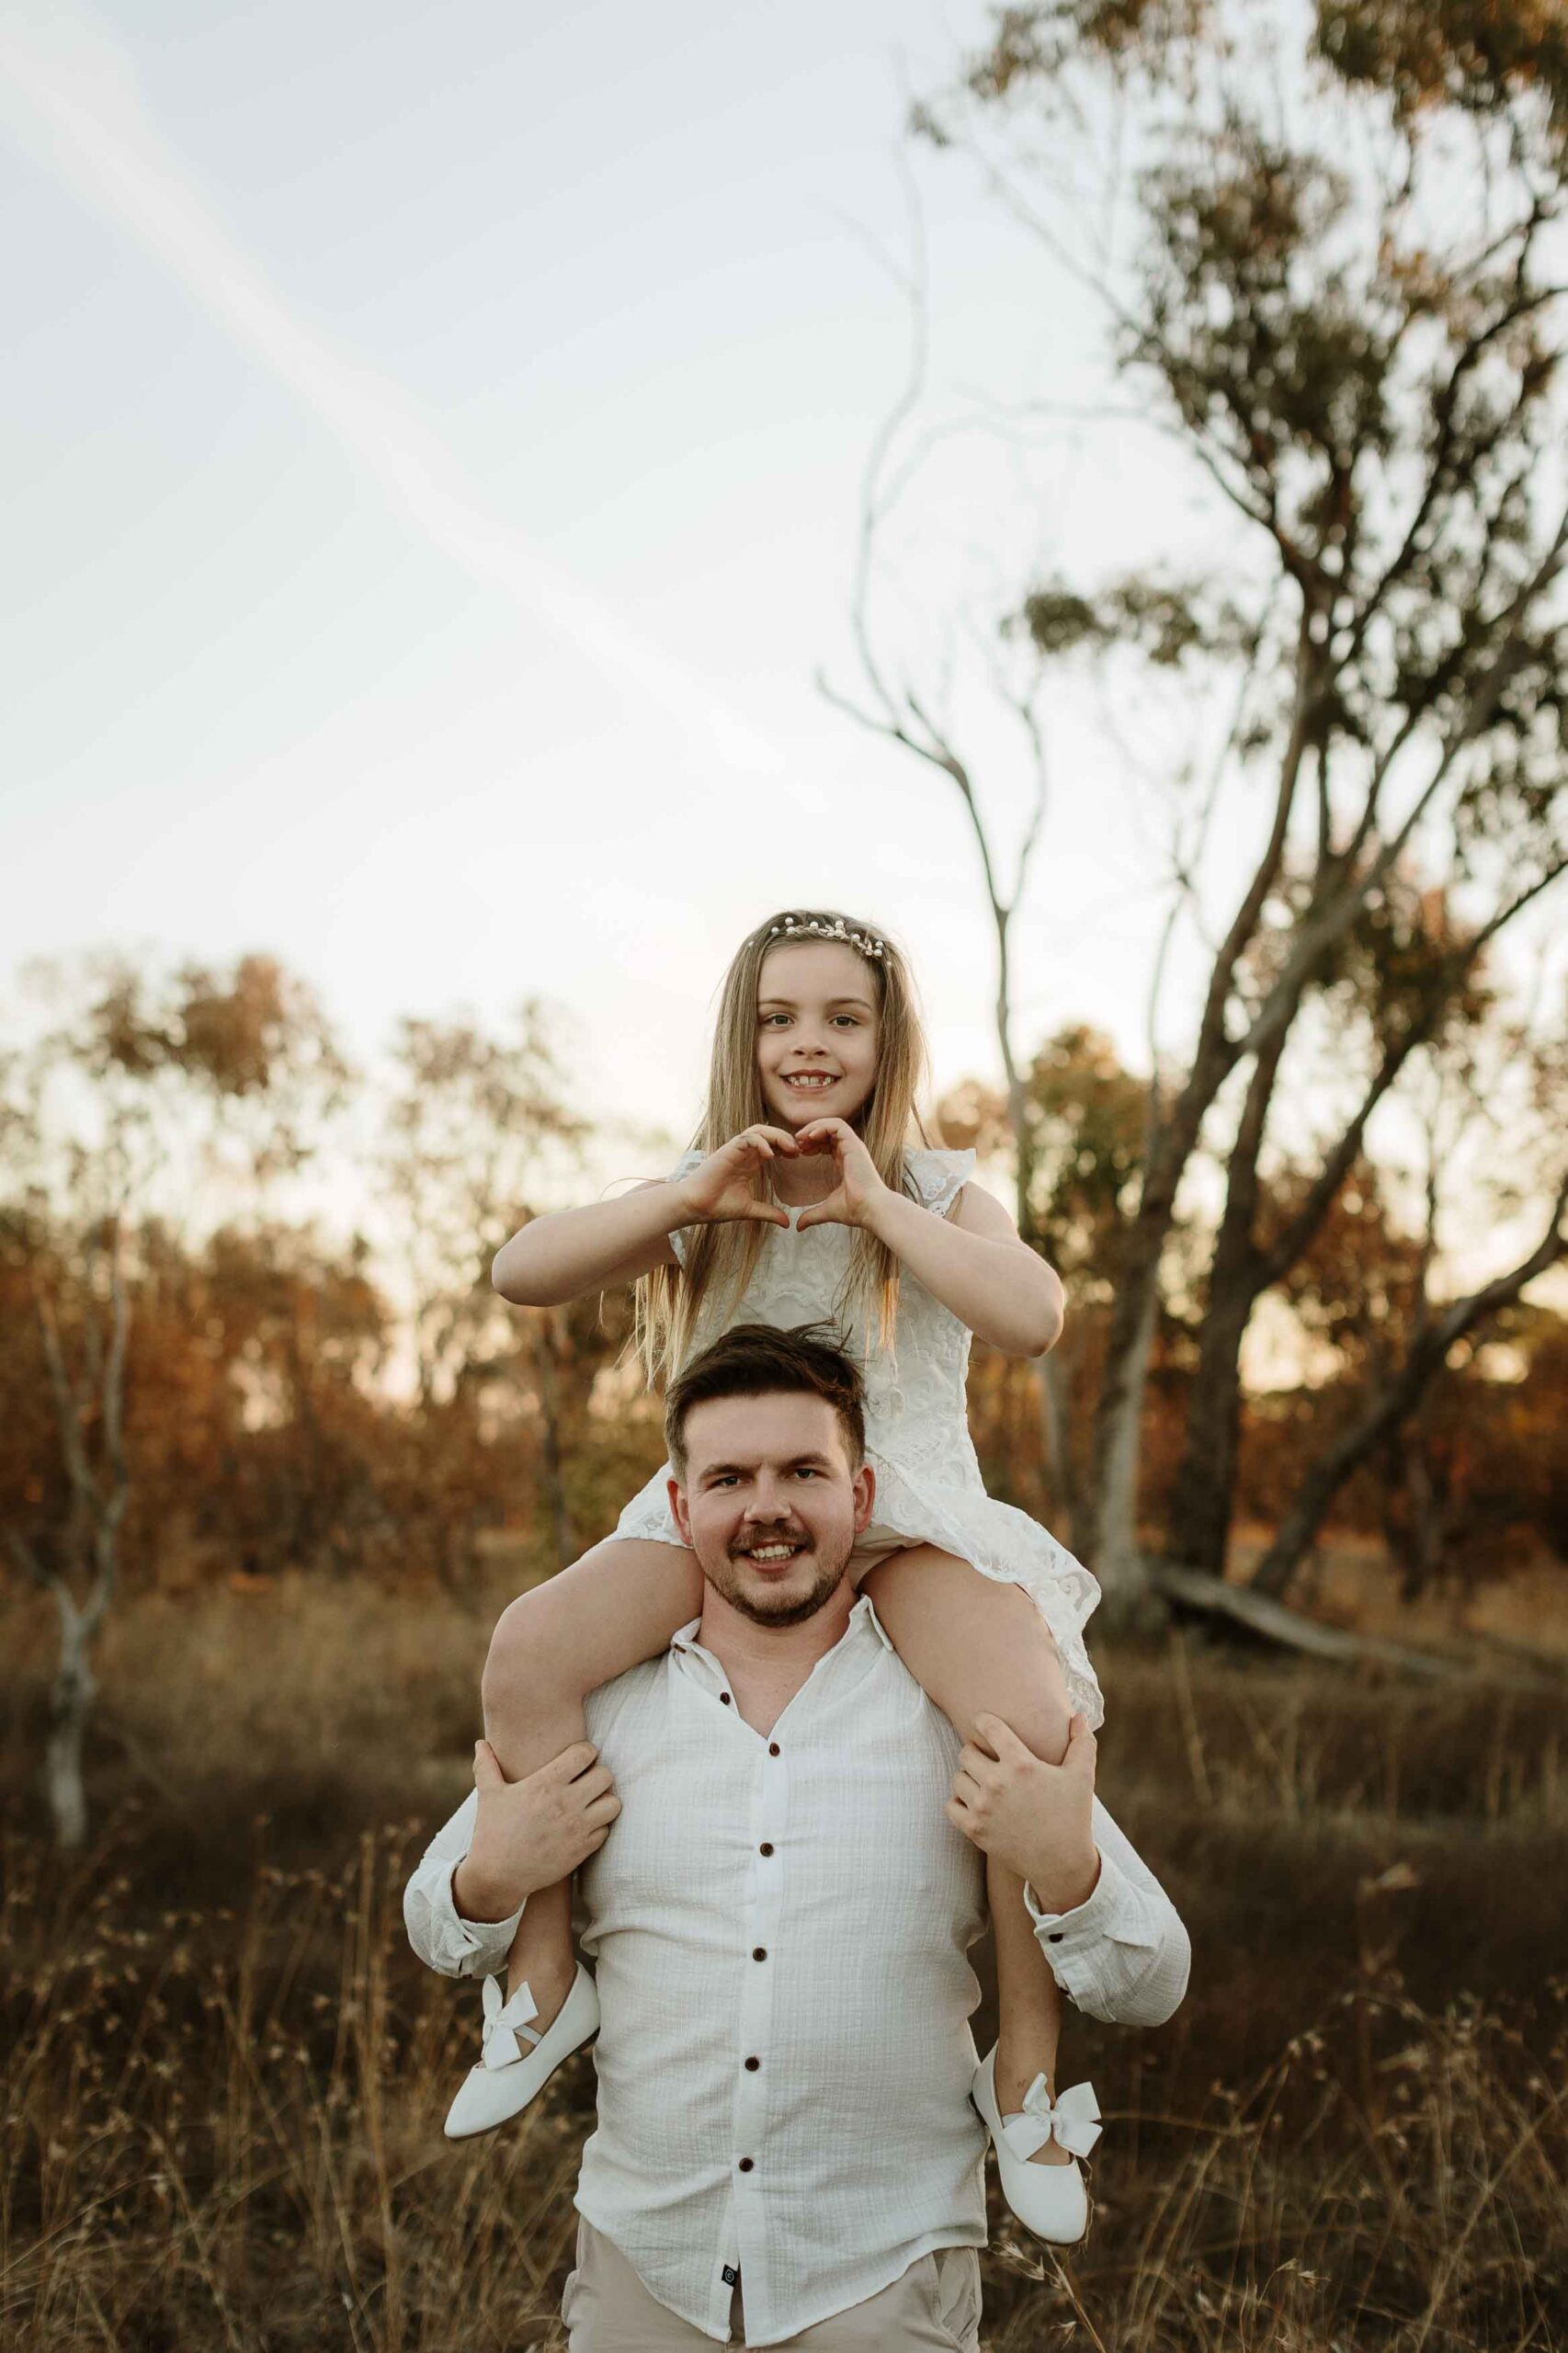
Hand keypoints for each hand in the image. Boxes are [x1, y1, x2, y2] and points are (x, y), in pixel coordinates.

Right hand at [453, 1738, 621, 1922]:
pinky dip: (599, 1826)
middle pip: (606, 1776)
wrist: (497, 1876)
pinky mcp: (582, 1850)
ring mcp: (577, 1828)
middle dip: (597, 1775)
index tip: (577, 1758)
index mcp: (546, 1784)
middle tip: (586, 1780)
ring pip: (613, 1804)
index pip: (585, 1753)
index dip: (585, 1751)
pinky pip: (606, 1830)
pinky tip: (584, 1826)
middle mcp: (566, 1803)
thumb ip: (487, 1765)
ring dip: (604, 1801)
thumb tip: (480, 1743)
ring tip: (590, 1802)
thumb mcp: (488, 1795)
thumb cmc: (492, 1832)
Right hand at [671, 1128, 796, 1228]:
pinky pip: (748, 1138)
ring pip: (759, 1130)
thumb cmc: (717, 1206)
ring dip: (776, 1136)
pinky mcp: (727, 1150)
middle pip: (768, 1132)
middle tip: (798, 1151)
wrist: (696, 1207)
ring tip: (788, 1150)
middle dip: (785, 1138)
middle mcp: (743, 1153)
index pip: (771, 1144)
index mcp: (749, 1163)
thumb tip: (787, 1223)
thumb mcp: (750, 1209)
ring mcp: (734, 1150)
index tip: (797, 1157)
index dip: (786, 1147)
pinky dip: (761, 1143)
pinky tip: (770, 1157)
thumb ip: (769, 1212)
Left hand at [793, 1119, 892, 1231]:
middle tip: (796, 1144)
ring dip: (814, 1128)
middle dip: (810, 1134)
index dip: (813, 1144)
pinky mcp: (854, 1144)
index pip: (829, 1143)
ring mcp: (854, 1146)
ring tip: (800, 1139)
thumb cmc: (854, 1210)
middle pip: (829, 1131)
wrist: (869, 1209)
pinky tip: (810, 1138)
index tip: (800, 1153)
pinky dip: (822, 1127)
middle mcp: (851, 1151)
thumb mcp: (827, 1210)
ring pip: (832, 1124)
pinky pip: (837, 1125)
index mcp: (847, 1161)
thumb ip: (812, 1215)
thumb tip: (798, 1227)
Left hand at [947, 1712, 1100, 1912]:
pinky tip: (974, 1802)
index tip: (985, 1724)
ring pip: (957, 1778)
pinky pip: (951, 1805)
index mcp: (1021, 1764)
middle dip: (976, 1752)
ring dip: (968, 1777)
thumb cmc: (1073, 1815)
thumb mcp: (1082, 1776)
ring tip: (983, 1782)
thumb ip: (1082, 1742)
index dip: (984, 1721)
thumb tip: (1078, 1715)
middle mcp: (997, 1783)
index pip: (988, 1727)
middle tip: (987, 1759)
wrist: (1062, 1863)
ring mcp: (983, 1808)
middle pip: (965, 1752)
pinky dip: (959, 1802)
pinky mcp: (975, 1830)